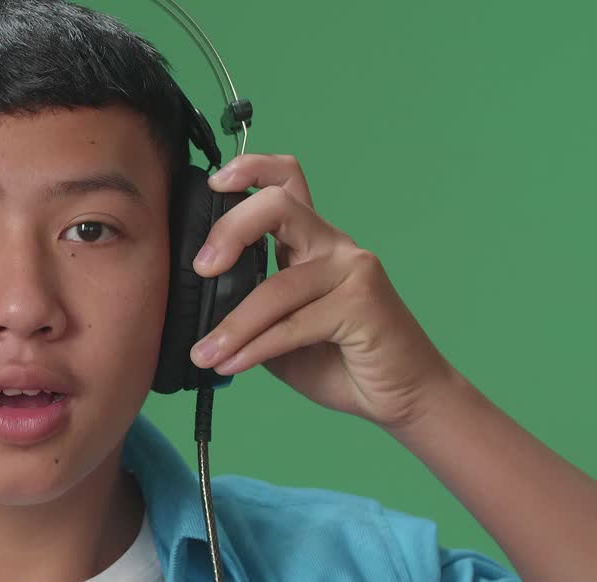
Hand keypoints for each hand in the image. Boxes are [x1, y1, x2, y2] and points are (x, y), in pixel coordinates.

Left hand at [188, 153, 458, 430]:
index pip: (286, 181)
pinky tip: (231, 364)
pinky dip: (255, 348)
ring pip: (277, 286)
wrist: (401, 397)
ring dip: (233, 325)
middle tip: (201, 269)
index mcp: (311, 242)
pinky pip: (293, 324)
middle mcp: (333, 245)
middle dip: (230, 230)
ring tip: (204, 353)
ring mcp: (352, 271)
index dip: (250, 170)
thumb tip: (194, 306)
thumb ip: (246, 306)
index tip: (213, 185)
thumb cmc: (337, 359)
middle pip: (278, 206)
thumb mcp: (277, 329)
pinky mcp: (362, 304)